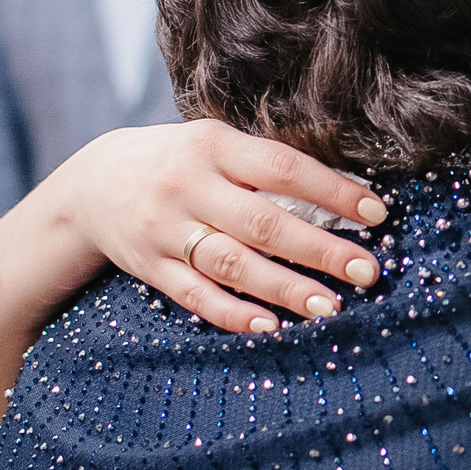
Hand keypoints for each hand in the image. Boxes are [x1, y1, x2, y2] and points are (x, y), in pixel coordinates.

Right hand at [41, 121, 388, 335]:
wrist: (92, 184)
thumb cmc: (180, 162)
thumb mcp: (216, 143)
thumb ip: (266, 165)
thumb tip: (348, 195)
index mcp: (213, 145)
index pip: (283, 167)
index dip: (332, 191)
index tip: (378, 213)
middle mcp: (188, 186)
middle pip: (262, 222)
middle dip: (320, 249)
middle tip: (368, 271)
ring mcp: (165, 230)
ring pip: (232, 264)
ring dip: (284, 289)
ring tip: (330, 307)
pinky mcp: (149, 268)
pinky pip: (195, 296)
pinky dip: (234, 314)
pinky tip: (272, 326)